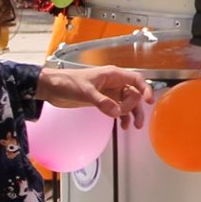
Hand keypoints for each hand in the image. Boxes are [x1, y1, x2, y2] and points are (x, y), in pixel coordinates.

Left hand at [38, 66, 152, 129]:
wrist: (52, 88)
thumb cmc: (68, 82)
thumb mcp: (86, 92)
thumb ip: (102, 102)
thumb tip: (117, 113)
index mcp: (113, 75)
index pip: (136, 79)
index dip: (145, 89)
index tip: (149, 101)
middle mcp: (114, 82)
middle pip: (133, 94)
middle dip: (137, 107)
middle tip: (137, 121)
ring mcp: (108, 92)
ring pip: (126, 102)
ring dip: (131, 113)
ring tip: (133, 126)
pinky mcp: (102, 100)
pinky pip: (117, 107)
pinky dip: (121, 116)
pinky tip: (122, 125)